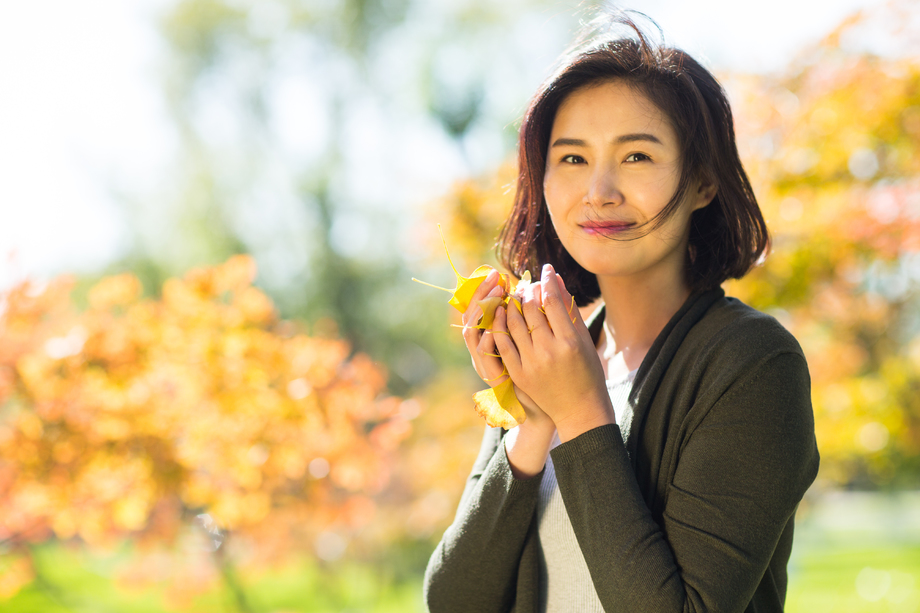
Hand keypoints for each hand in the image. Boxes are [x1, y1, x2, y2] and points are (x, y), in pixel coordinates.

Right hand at [460, 270, 548, 426]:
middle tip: (495, 277)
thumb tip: (542, 282)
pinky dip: (488, 336)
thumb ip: (535, 316)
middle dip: (481, 294)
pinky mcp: (491, 375)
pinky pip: (484, 353)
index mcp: (491, 337)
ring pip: (471, 332)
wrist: (541, 408)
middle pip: (471, 314)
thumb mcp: (536, 340)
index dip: (483, 289)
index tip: (496, 273)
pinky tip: (498, 321)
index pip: (479, 307)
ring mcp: (484, 362)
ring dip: (483, 311)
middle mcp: (483, 348)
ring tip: (497, 294)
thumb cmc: (541, 372)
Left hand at [492, 264, 613, 441]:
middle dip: (528, 290)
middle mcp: (549, 350)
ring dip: (512, 304)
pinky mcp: (519, 374)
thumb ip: (570, 310)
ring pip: (514, 323)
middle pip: (531, 309)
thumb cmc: (587, 372)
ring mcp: (531, 363)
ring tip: (515, 296)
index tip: (546, 269)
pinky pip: (503, 344)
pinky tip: (502, 313)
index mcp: (569, 341)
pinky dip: (500, 325)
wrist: (579, 410)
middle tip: (528, 283)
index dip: (547, 280)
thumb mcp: (584, 340)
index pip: (553, 300)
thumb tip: (556, 280)